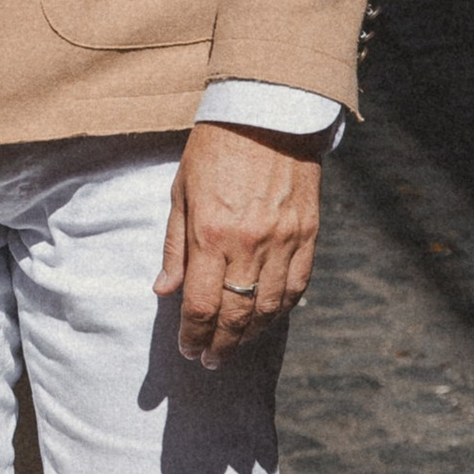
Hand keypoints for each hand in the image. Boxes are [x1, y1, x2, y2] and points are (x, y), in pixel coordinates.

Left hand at [157, 121, 322, 366]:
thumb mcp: (181, 192)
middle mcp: (249, 244)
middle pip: (236, 314)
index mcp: (210, 234)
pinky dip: (283, 310)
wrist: (268, 113)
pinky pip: (298, 286)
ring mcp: (283, 241)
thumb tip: (164, 291)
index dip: (193, 336)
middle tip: (210, 361)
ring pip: (270, 308)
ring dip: (252, 335)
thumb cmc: (215, 149)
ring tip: (235, 347)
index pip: (201, 305)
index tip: (188, 351)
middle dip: (220, 344)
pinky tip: (269, 321)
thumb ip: (175, 247)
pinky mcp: (308, 234)